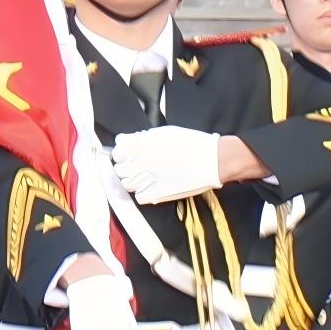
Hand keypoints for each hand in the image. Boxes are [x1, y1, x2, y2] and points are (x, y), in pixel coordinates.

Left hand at [112, 125, 228, 204]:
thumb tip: (130, 141)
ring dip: (133, 181)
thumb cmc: (193, 144)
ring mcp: (147, 179)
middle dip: (126, 167)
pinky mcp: (156, 194)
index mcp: (143, 144)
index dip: (122, 152)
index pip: (118, 149)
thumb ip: (144, 137)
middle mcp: (141, 161)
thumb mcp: (166, 132)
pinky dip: (144, 194)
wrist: (213, 160)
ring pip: (126, 184)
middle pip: (120, 168)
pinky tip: (153, 188)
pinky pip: (139, 197)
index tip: (128, 154)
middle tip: (138, 167)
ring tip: (145, 178)